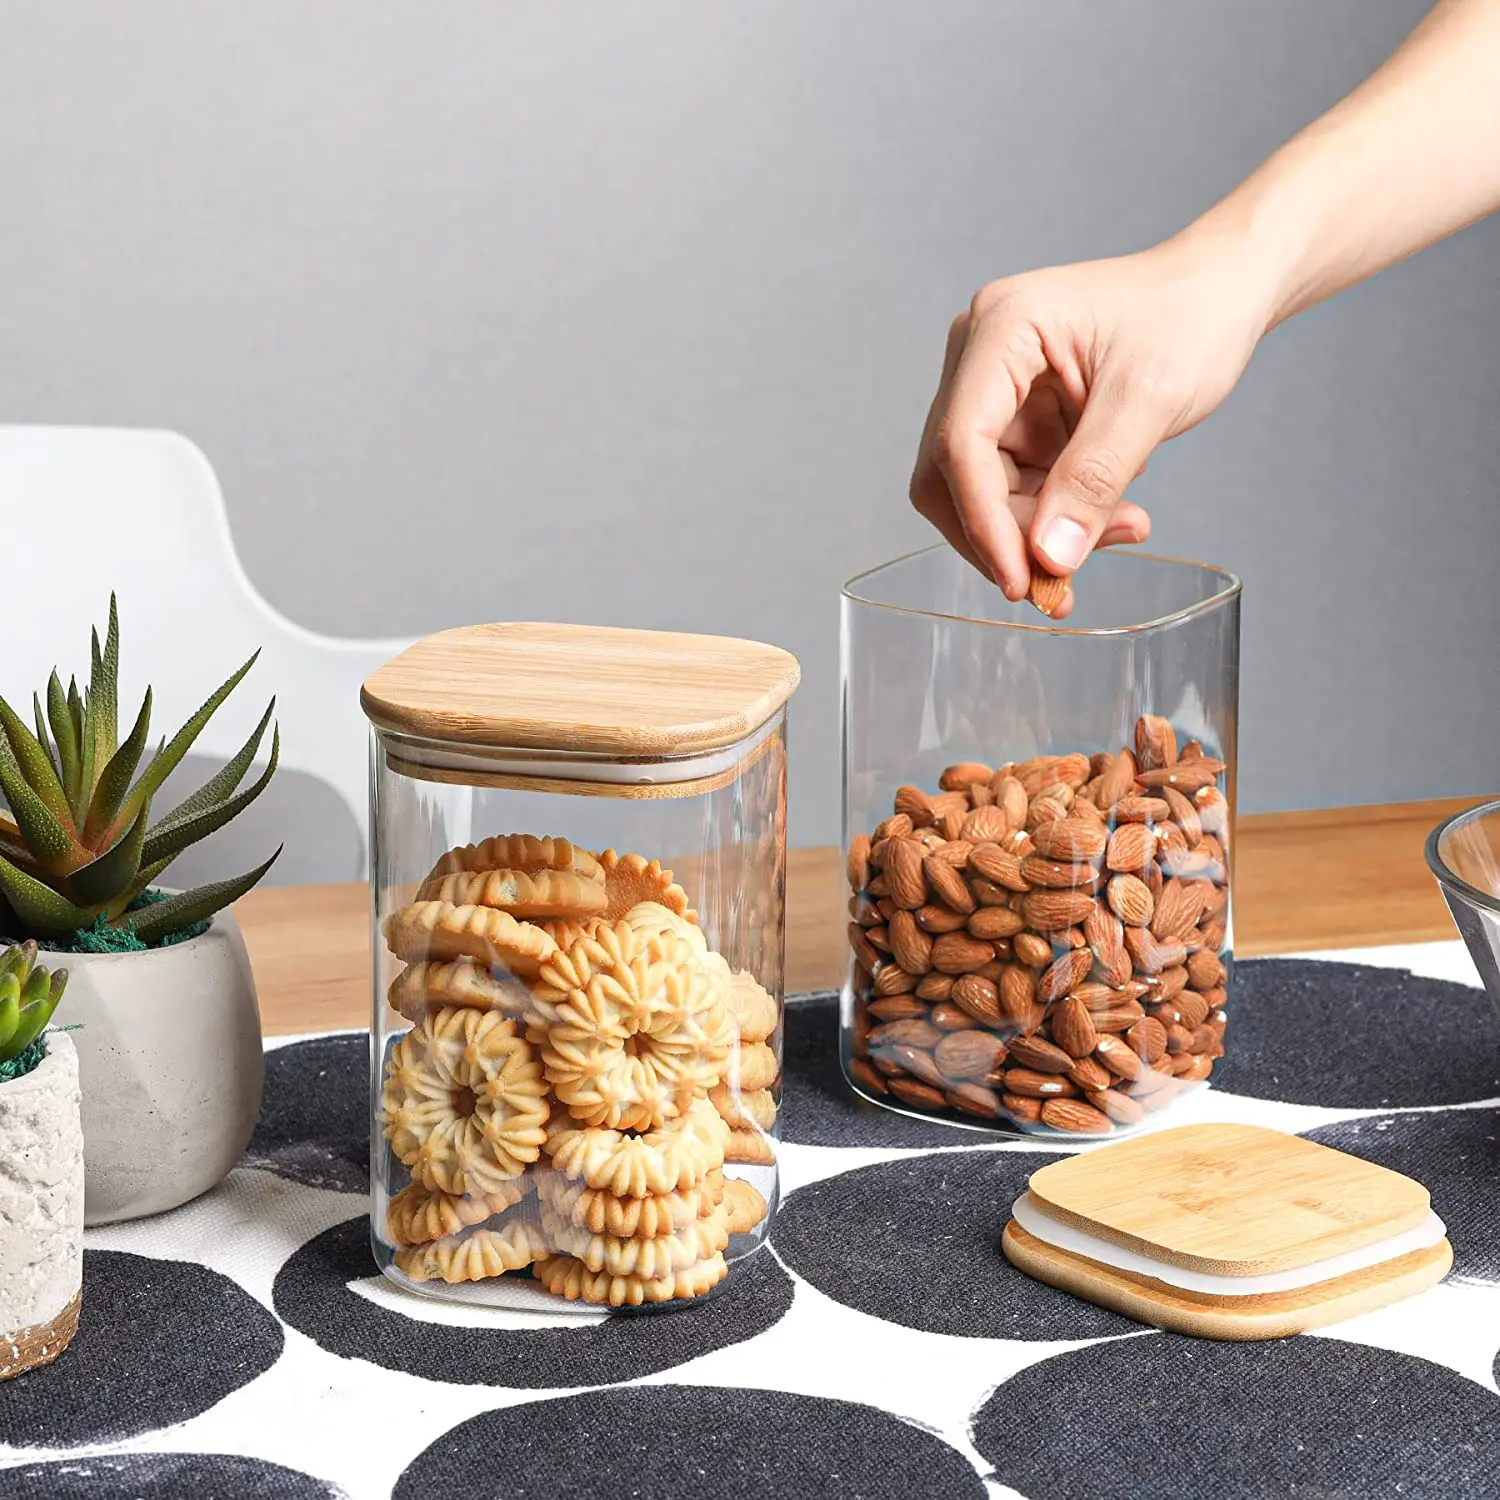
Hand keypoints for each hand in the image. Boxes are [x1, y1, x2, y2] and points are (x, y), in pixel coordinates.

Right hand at [909, 241, 1270, 614]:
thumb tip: (1050, 557)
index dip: (983, 520)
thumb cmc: (1190, 316)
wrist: (1219, 294)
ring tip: (1119, 531)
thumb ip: (1094, 480)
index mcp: (1002, 327)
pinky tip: (1109, 516)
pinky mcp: (1015, 420)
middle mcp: (979, 356)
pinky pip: (1013, 489)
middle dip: (1004, 534)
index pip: (962, 441)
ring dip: (1035, 532)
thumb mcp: (1149, 399)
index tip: (1022, 580)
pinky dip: (1052, 519)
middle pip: (952, 474)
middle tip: (1062, 580)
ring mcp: (994, 390)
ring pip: (979, 492)